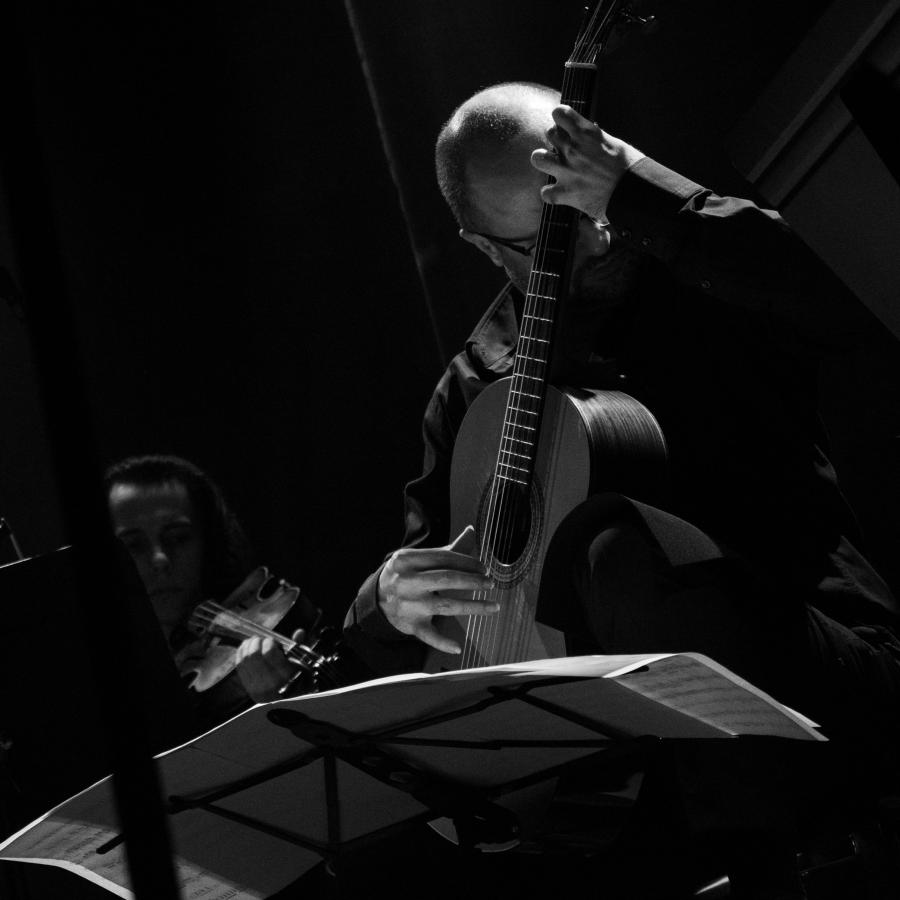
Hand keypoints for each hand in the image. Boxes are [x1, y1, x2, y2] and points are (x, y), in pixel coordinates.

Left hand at [234, 629, 304, 702]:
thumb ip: (298, 648)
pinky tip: (247, 647)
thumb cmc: (296, 680)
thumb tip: (300, 631)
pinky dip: (241, 652)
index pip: (269, 652)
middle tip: (263, 640)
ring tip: (255, 641)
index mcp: (285, 676)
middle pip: (254, 654)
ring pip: (245, 658)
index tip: (274, 642)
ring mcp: (256, 686)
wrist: (285, 704)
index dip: (269, 642)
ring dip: (248, 645)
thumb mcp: (300, 665)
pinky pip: (239, 664)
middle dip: (257, 641)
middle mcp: (269, 682)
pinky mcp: (247, 687)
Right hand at [377, 526, 498, 654]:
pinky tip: (457, 647)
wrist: (377, 598)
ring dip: (473, 607)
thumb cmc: (406, 574)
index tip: (483, 568)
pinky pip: (428, 635)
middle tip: (490, 583)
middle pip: (446, 579)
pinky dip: (442, 643)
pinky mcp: (410, 624)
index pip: (444, 558)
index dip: (467, 562)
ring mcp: (409, 604)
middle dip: (472, 581)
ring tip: (493, 606)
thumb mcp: (418, 558)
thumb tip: (471, 531)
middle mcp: (407, 581)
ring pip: (445, 606)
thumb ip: (446, 549)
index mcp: (408, 560)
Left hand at [530, 105, 643, 219]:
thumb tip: (588, 134)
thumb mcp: (613, 144)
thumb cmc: (629, 167)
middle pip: (549, 133)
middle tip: (567, 151)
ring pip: (537, 157)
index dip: (561, 119)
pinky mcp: (565, 192)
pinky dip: (551, 194)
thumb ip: (594, 139)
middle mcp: (573, 148)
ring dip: (544, 161)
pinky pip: (544, 192)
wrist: (634, 192)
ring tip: (554, 167)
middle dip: (556, 140)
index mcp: (586, 132)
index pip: (559, 113)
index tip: (568, 127)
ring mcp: (566, 170)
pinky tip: (561, 194)